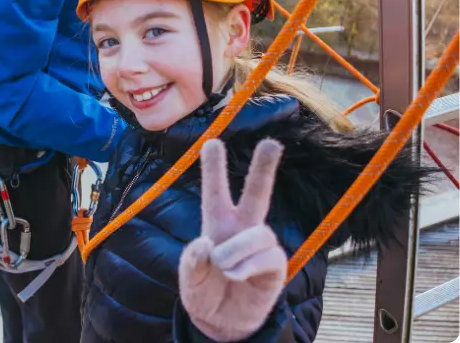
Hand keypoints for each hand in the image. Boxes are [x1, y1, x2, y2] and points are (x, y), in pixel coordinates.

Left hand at [178, 138, 286, 341]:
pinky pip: (267, 256)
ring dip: (237, 250)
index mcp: (216, 223)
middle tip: (272, 143)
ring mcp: (260, 245)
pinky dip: (248, 266)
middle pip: (257, 192)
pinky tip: (236, 276)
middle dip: (264, 167)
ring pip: (258, 232)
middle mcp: (241, 228)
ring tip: (224, 266)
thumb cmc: (204, 291)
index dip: (213, 167)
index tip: (212, 141)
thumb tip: (205, 244)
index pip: (215, 191)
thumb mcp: (189, 277)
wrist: (221, 323)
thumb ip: (192, 261)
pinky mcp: (274, 265)